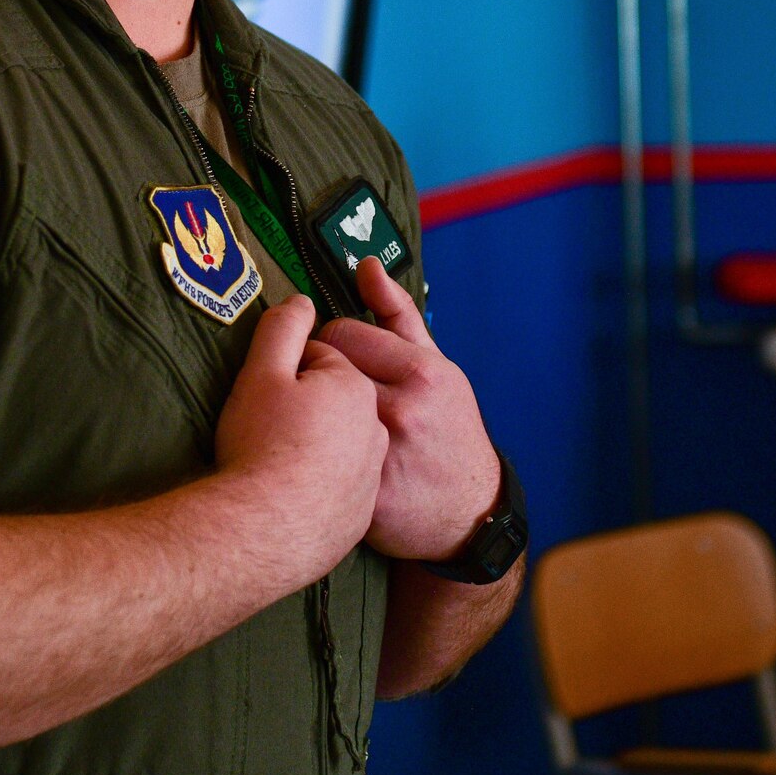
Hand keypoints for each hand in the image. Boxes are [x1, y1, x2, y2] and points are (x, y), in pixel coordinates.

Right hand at [215, 295, 387, 578]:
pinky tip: (295, 485)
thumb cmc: (260, 451)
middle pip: (341, 393)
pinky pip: (343, 478)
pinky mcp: (365, 509)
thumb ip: (283, 329)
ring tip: (282, 454)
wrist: (265, 537)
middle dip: (313, 396)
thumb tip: (300, 301)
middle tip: (274, 422)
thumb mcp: (262, 376)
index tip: (270, 390)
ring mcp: (376, 470)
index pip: (326, 354)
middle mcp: (381, 425)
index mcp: (360, 387)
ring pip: (344, 435)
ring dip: (320, 435)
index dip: (291, 366)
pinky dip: (324, 474)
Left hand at [316, 260, 499, 560]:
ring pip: (313, 415)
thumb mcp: (435, 363)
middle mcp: (404, 409)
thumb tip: (365, 263)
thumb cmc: (448, 426)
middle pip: (322, 371)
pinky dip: (314, 457)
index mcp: (420, 371)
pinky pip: (317, 459)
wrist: (467, 511)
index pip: (340, 332)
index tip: (339, 360)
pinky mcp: (366, 496)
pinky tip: (326, 461)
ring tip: (322, 424)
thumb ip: (396, 311)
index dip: (332, 344)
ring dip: (309, 416)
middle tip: (328, 394)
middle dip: (318, 378)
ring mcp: (385, 455)